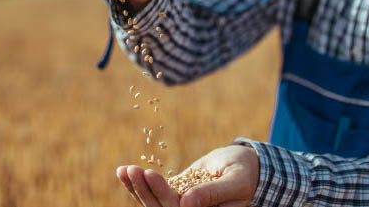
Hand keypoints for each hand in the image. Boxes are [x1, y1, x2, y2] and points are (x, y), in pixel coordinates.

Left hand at [116, 144, 258, 206]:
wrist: (246, 165)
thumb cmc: (246, 172)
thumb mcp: (235, 181)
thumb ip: (214, 193)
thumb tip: (187, 202)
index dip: (162, 195)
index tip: (150, 173)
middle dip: (145, 189)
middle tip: (132, 169)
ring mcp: (180, 206)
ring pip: (153, 202)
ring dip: (137, 187)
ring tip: (124, 170)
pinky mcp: (174, 195)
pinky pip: (152, 191)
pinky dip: (137, 183)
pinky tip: (123, 171)